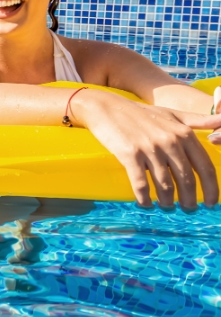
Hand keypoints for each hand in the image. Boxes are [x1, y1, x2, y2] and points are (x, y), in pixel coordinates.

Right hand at [73, 90, 219, 209]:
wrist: (106, 107)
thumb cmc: (140, 113)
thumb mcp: (171, 113)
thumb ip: (198, 120)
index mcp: (183, 133)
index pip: (205, 167)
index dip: (211, 189)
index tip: (211, 203)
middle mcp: (169, 142)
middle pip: (187, 180)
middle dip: (190, 200)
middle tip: (188, 209)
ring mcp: (149, 149)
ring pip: (165, 185)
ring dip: (167, 202)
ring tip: (167, 207)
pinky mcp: (130, 155)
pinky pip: (141, 184)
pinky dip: (144, 198)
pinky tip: (145, 204)